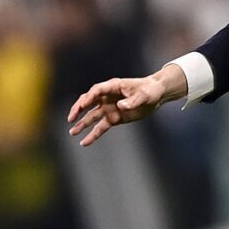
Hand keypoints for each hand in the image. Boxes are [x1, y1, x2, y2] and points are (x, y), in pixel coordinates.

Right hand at [67, 66, 186, 146]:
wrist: (156, 95)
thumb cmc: (150, 90)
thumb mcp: (144, 95)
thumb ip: (132, 101)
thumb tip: (120, 106)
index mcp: (113, 86)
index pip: (96, 90)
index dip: (89, 97)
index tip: (82, 104)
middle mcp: (107, 97)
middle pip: (88, 102)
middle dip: (79, 109)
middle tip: (71, 118)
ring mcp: (109, 108)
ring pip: (92, 116)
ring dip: (82, 124)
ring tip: (72, 132)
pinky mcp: (114, 118)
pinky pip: (100, 127)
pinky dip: (93, 135)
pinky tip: (84, 142)